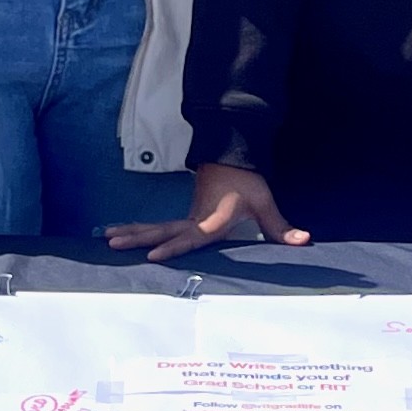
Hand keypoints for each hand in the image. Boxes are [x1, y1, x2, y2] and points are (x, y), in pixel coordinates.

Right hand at [107, 165, 311, 261]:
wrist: (234, 155)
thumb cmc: (246, 180)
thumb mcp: (264, 202)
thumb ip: (280, 226)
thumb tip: (303, 241)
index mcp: (211, 220)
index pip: (190, 237)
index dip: (173, 247)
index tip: (152, 255)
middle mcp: (195, 219)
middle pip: (162, 230)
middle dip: (137, 238)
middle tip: (113, 242)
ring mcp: (188, 216)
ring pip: (156, 226)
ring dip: (133, 231)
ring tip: (108, 237)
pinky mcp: (186, 214)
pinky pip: (160, 225)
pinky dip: (141, 229)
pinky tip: (125, 233)